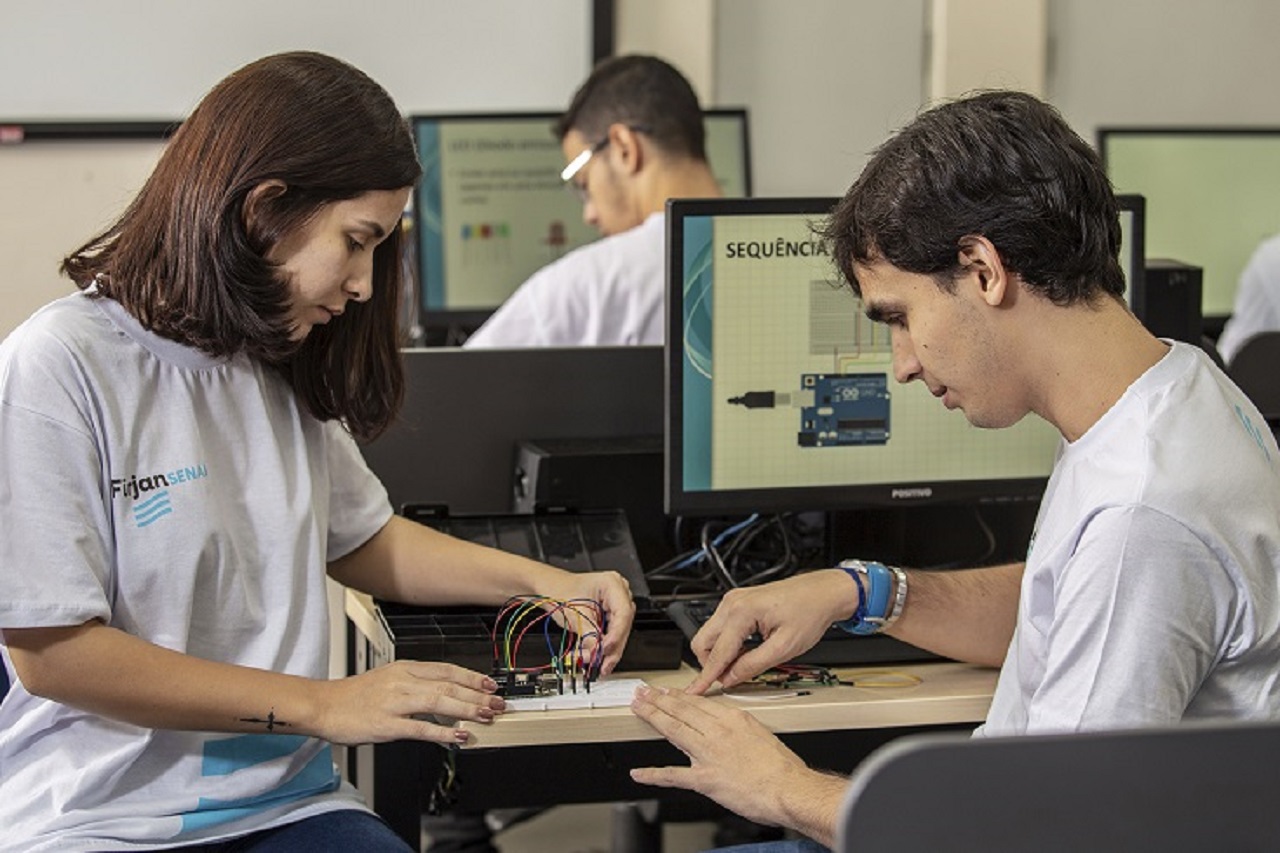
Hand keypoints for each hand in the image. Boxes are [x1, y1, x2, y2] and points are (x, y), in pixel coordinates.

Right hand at [316, 660, 504, 745]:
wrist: (323, 706)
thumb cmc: (355, 696)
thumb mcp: (389, 679)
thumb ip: (416, 685)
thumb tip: (445, 694)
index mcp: (405, 669)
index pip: (447, 669)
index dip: (472, 677)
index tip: (491, 684)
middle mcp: (403, 682)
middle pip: (449, 685)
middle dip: (477, 694)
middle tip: (498, 702)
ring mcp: (395, 703)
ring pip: (439, 702)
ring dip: (467, 710)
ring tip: (487, 716)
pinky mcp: (387, 725)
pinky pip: (421, 728)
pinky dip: (444, 731)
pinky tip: (460, 736)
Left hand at [537, 569, 635, 675]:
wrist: (548, 589)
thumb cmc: (558, 591)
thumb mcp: (575, 614)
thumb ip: (590, 635)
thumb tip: (598, 654)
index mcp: (612, 584)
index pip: (623, 613)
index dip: (616, 635)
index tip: (605, 649)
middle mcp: (618, 592)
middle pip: (623, 625)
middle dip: (611, 648)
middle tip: (602, 664)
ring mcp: (615, 602)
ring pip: (619, 632)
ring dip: (607, 650)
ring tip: (597, 663)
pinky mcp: (610, 613)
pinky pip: (612, 632)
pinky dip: (603, 645)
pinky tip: (596, 655)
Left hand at [629, 685, 815, 828]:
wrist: (790, 789)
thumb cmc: (782, 767)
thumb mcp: (761, 734)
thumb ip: (739, 728)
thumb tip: (726, 727)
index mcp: (734, 718)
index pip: (699, 702)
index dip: (678, 696)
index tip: (666, 691)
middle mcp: (719, 732)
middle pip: (681, 710)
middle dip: (658, 700)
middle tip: (643, 693)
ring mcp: (709, 754)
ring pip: (673, 730)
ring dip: (652, 718)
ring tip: (638, 710)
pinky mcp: (705, 779)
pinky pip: (673, 775)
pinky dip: (654, 774)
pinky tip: (639, 772)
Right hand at [686, 570, 855, 693]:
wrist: (822, 593)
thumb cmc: (809, 612)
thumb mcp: (784, 647)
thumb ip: (753, 665)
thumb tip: (731, 678)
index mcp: (742, 612)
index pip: (717, 653)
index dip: (706, 677)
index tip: (695, 691)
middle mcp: (732, 603)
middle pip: (702, 642)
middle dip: (711, 664)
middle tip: (731, 677)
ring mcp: (732, 601)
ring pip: (708, 635)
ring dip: (720, 655)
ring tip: (745, 662)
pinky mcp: (737, 603)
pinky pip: (720, 628)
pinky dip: (727, 644)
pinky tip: (746, 651)